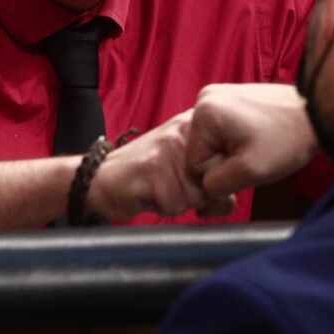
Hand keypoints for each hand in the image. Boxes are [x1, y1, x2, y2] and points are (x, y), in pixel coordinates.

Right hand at [87, 111, 229, 219]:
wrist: (103, 178)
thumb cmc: (149, 178)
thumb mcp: (188, 171)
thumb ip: (213, 180)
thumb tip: (228, 201)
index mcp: (197, 126)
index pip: (229, 165)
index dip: (213, 185)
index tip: (192, 181)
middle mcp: (185, 131)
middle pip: (215, 182)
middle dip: (198, 196)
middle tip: (174, 186)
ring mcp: (169, 148)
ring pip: (197, 195)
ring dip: (180, 202)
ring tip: (160, 189)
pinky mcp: (153, 168)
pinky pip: (175, 204)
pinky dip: (164, 208)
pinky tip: (149, 194)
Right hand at [185, 83, 317, 197]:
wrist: (316, 113)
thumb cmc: (288, 139)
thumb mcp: (250, 171)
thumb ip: (216, 185)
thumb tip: (203, 190)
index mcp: (204, 112)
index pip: (194, 164)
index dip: (219, 176)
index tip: (246, 170)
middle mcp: (204, 98)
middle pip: (199, 152)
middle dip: (223, 165)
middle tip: (253, 162)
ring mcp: (217, 96)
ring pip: (210, 144)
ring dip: (229, 156)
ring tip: (257, 151)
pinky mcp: (229, 99)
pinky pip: (219, 133)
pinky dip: (234, 144)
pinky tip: (255, 142)